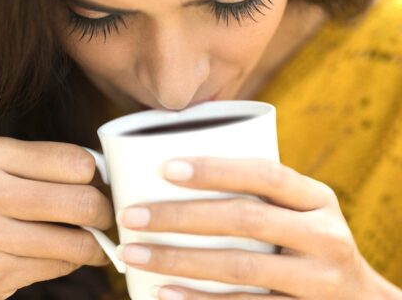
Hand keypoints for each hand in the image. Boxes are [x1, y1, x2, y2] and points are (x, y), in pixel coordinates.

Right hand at [0, 137, 112, 299]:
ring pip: (78, 240)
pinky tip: (66, 257)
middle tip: (104, 217)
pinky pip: (60, 265)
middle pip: (82, 200)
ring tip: (94, 242)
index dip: (98, 176)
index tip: (102, 186)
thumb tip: (107, 174)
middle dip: (104, 212)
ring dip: (96, 244)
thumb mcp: (0, 172)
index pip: (76, 161)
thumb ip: (48, 167)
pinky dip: (72, 262)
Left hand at [117, 157, 386, 298]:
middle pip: (245, 219)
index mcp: (317, 199)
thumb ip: (261, 196)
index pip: (266, 173)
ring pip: (240, 267)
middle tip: (132, 215)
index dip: (216, 169)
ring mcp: (317, 281)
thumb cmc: (311, 244)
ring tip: (134, 254)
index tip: (165, 168)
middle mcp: (323, 235)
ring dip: (179, 261)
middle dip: (181, 216)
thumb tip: (179, 176)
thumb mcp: (302, 212)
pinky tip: (162, 293)